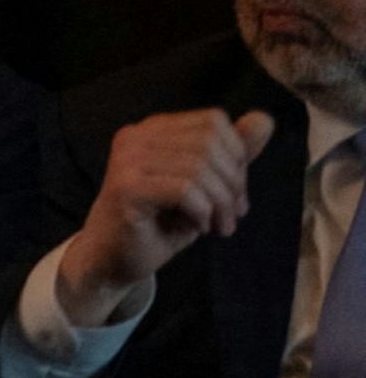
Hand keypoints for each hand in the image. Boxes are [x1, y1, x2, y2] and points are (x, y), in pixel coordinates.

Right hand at [59, 107, 274, 322]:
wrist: (114, 259)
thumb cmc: (160, 223)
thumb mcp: (205, 186)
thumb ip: (232, 154)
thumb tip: (264, 118)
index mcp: (153, 129)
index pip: (213, 121)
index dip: (236, 155)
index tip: (234, 192)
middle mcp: (136, 136)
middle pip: (209, 143)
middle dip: (232, 183)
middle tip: (233, 214)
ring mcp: (127, 160)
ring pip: (199, 168)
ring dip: (221, 203)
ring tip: (221, 226)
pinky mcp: (126, 187)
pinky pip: (185, 191)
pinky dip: (203, 212)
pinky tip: (200, 228)